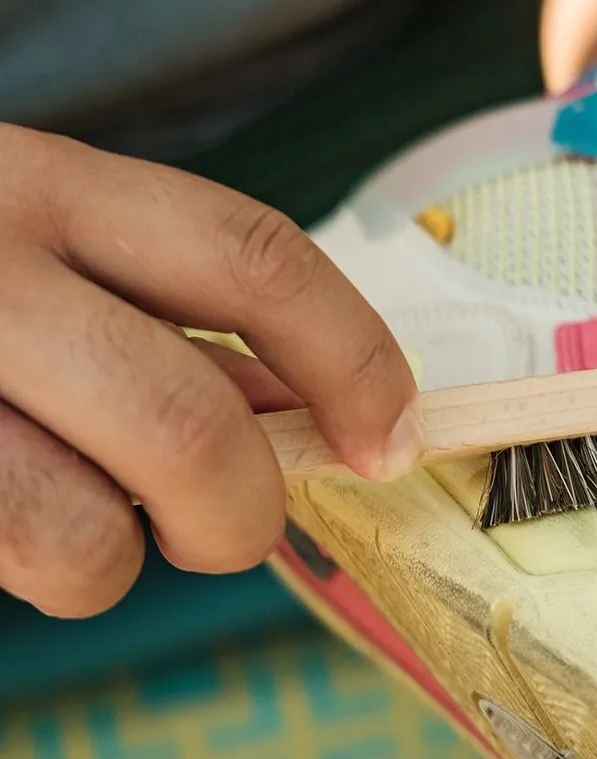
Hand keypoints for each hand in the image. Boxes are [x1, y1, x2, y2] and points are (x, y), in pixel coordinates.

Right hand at [0, 124, 420, 617]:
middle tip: (236, 525)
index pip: (256, 258)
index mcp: (56, 186)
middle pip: (185, 417)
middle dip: (244, 508)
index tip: (396, 436)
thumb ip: (176, 324)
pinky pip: (1, 561)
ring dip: (120, 562)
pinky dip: (39, 571)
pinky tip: (9, 510)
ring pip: (78, 535)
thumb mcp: (58, 252)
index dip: (353, 357)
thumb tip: (311, 415)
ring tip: (85, 518)